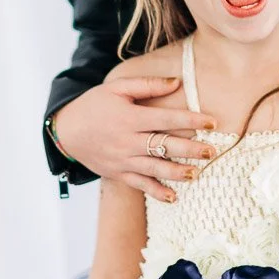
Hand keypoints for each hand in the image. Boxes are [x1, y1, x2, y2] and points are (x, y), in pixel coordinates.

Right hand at [55, 77, 217, 199]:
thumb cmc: (95, 105)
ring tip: (197, 173)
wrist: (66, 130)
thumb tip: (177, 82)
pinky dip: (156, 192)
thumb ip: (148, 85)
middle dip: (191, 150)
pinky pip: (140, 185)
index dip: (191, 120)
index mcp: (131, 118)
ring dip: (178, 172)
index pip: (167, 119)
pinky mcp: (118, 173)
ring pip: (155, 169)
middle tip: (212, 151)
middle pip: (165, 146)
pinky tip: (173, 197)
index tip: (212, 121)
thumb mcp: (118, 88)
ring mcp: (123, 160)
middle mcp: (128, 141)